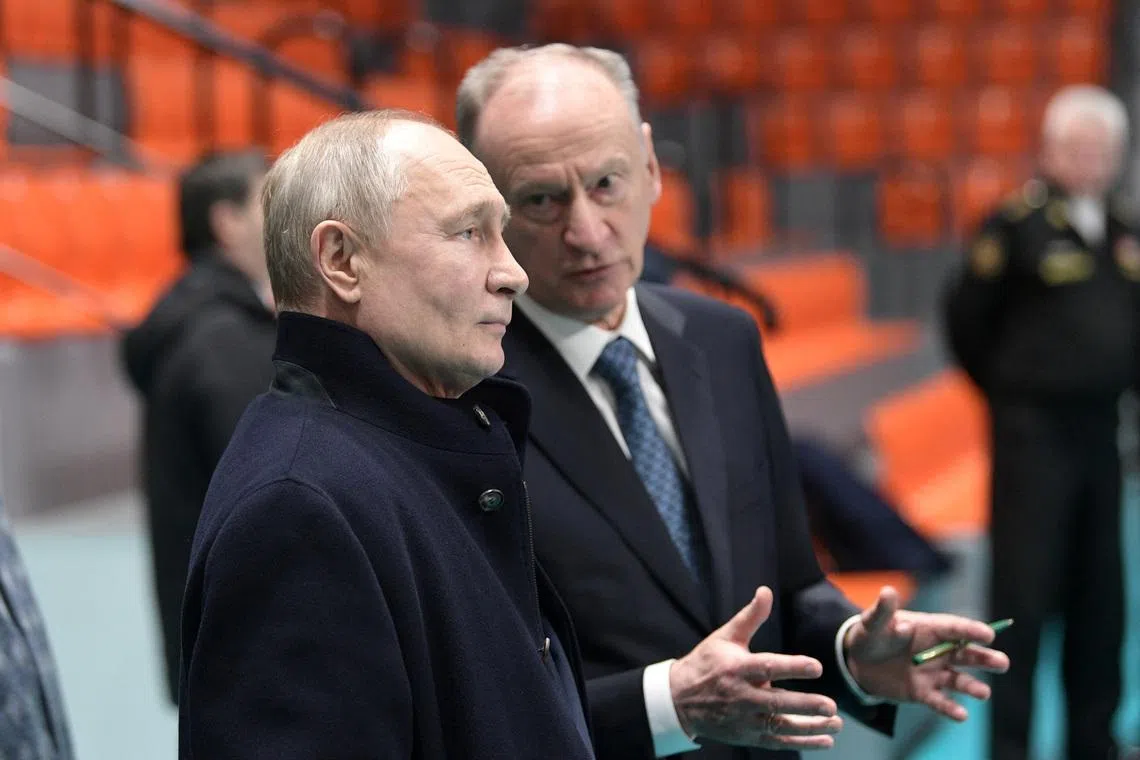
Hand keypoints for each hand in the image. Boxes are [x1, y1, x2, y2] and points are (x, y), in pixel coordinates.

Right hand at [670, 586, 843, 750]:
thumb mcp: (725, 637)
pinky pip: (777, 741)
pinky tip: (825, 740)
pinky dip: (802, 743)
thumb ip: (750, 617)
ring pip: (780, 726)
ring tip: (836, 722)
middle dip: (805, 705)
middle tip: (831, 705)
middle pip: (776, 702)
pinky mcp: (746, 734)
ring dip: (809, 727)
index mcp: (737, 668)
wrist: (678, 699)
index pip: (767, 667)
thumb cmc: (706, 663)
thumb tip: (766, 591)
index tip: (817, 667)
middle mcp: (741, 696)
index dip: (792, 667)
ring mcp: (743, 719)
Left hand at [843, 586, 1010, 720]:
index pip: (954, 628)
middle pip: (965, 654)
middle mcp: (937, 651)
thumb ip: (883, 611)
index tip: (989, 634)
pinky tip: (961, 715)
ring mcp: (932, 673)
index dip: (971, 630)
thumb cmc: (870, 635)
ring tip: (984, 693)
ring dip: (972, 686)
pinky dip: (950, 708)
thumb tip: (888, 592)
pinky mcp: (923, 692)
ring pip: (958, 680)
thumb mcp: (872, 622)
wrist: (857, 662)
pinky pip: (939, 701)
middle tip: (1002, 663)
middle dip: (984, 658)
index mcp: (929, 629)